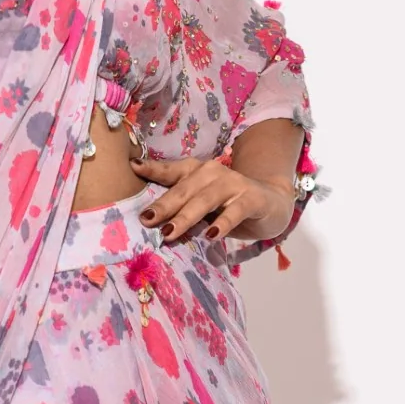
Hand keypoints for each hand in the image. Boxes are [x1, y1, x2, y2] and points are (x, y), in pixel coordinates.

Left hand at [135, 153, 293, 246]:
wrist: (271, 203)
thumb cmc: (228, 205)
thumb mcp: (202, 203)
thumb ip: (181, 207)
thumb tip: (148, 222)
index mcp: (197, 172)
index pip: (172, 170)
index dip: (153, 168)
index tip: (133, 167)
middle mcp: (213, 173)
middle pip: (184, 189)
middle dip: (164, 204)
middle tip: (146, 219)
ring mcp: (234, 184)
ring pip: (205, 200)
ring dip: (186, 217)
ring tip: (169, 232)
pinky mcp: (252, 199)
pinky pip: (235, 212)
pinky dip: (222, 224)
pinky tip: (211, 236)